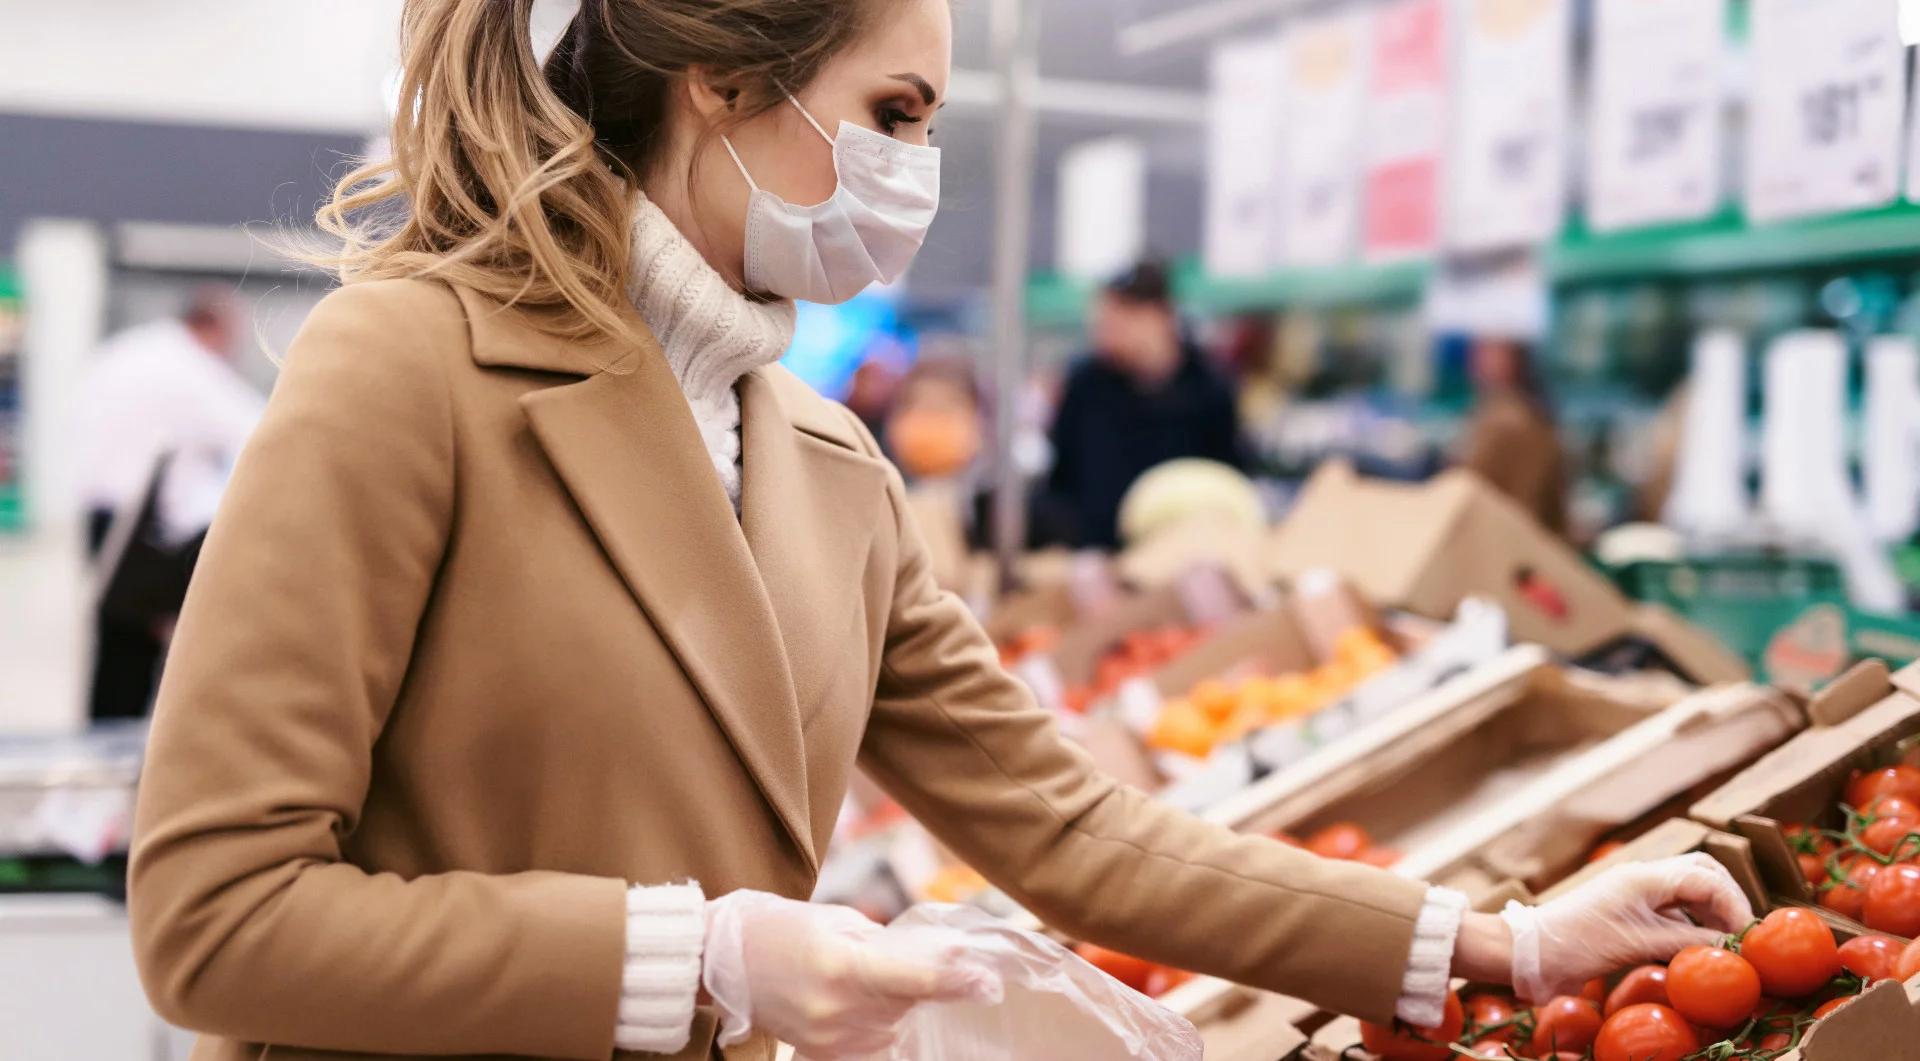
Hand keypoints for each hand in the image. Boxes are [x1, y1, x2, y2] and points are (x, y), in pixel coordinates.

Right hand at [701, 891, 1000, 1056]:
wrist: (721, 961)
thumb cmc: (782, 928)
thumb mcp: (840, 921)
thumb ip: (891, 945)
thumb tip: (947, 959)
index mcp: (843, 966)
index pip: (916, 980)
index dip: (957, 981)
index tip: (987, 980)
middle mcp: (838, 1011)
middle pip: (910, 1004)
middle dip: (928, 985)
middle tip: (925, 963)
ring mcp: (829, 1039)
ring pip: (895, 1026)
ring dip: (900, 1005)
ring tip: (868, 977)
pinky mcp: (821, 1054)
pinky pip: (872, 1044)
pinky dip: (880, 1025)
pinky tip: (870, 1007)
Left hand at [1499, 854, 1754, 1002]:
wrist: (1532, 952)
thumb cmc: (1578, 944)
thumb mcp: (1637, 944)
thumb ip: (1687, 940)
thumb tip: (1733, 947)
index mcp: (1644, 876)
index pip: (1707, 877)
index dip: (1734, 904)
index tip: (1746, 938)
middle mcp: (1643, 877)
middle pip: (1702, 873)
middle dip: (1728, 899)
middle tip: (1742, 935)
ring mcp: (1636, 891)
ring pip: (1689, 889)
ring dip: (1712, 911)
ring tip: (1726, 943)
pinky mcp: (1630, 909)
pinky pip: (1673, 907)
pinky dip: (1693, 921)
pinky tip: (1699, 945)